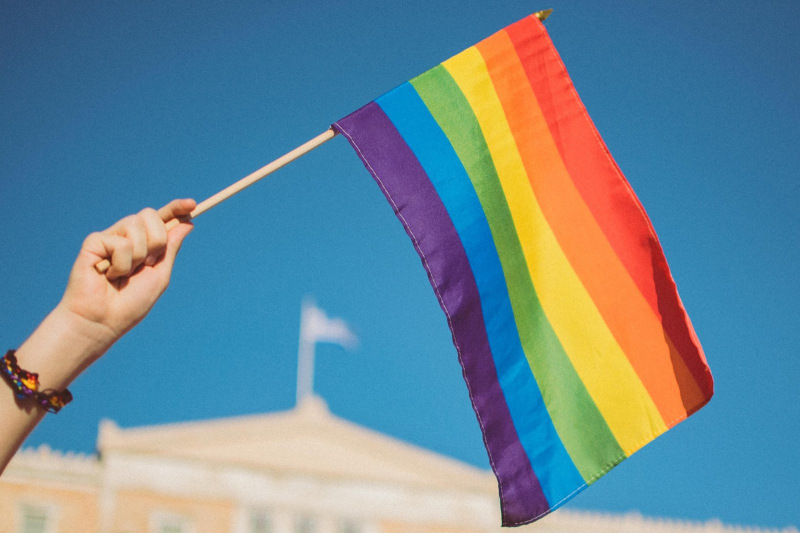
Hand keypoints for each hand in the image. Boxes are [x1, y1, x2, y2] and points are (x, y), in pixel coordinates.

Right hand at [58, 198, 195, 352]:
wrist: (103, 320)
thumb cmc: (131, 304)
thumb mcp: (159, 275)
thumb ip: (170, 248)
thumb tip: (187, 223)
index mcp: (145, 245)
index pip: (161, 220)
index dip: (175, 209)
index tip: (192, 204)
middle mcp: (127, 237)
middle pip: (150, 215)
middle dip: (156, 240)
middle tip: (146, 264)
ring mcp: (110, 238)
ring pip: (135, 224)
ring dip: (138, 255)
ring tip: (124, 274)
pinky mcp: (94, 243)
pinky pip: (120, 242)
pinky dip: (121, 263)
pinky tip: (108, 275)